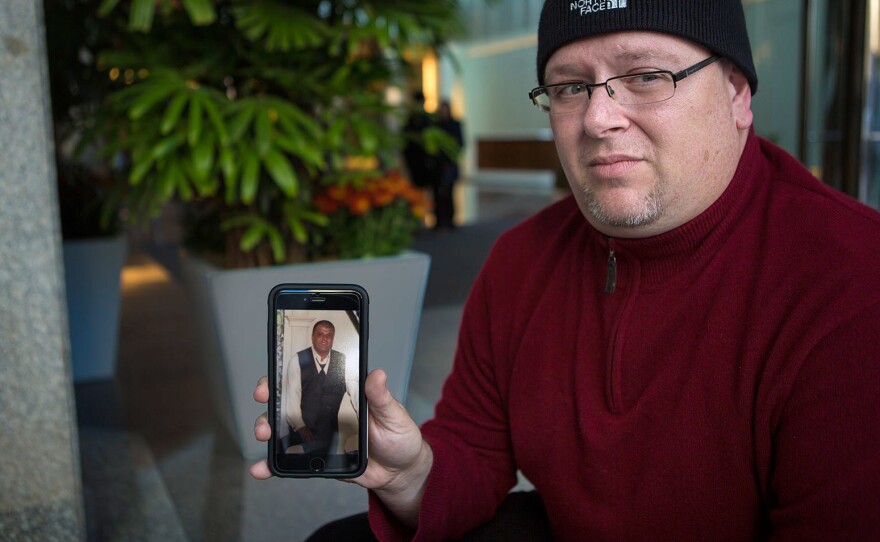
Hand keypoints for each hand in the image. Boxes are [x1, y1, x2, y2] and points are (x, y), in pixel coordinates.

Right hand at [249, 370, 432, 527]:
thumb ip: (381, 398)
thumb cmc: (399, 437)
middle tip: (264, 399)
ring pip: (284, 428)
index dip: (289, 373)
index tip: (276, 375)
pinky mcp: (316, 458)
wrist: (400, 473)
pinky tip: (262, 469)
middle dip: (270, 397)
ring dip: (267, 428)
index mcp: (342, 394)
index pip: (312, 377)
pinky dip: (272, 465)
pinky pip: (290, 459)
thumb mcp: (393, 414)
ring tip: (263, 434)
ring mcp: (318, 434)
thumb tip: (377, 374)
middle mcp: (325, 411)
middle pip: (290, 399)